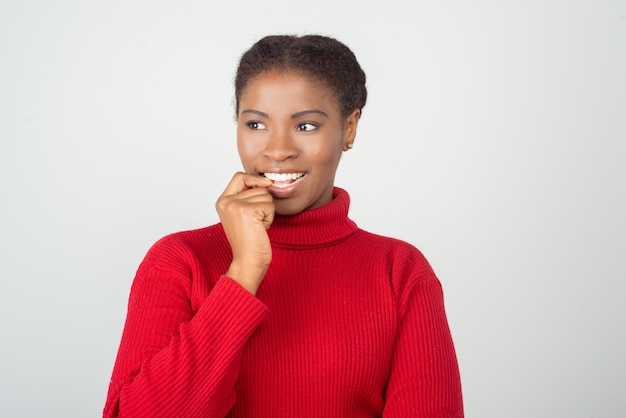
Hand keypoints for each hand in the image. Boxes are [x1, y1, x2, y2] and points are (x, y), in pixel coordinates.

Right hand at [215, 172, 273, 293]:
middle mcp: (226, 201)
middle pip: (257, 186)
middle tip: (255, 222)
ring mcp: (235, 205)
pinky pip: (269, 205)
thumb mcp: (242, 215)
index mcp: (222, 201)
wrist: (248, 261)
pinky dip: (270, 217)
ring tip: (257, 226)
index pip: (239, 176)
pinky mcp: (247, 211)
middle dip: (263, 203)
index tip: (266, 184)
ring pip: (265, 195)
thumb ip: (247, 197)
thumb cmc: (248, 241)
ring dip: (267, 211)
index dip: (254, 179)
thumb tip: (267, 181)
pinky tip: (261, 229)